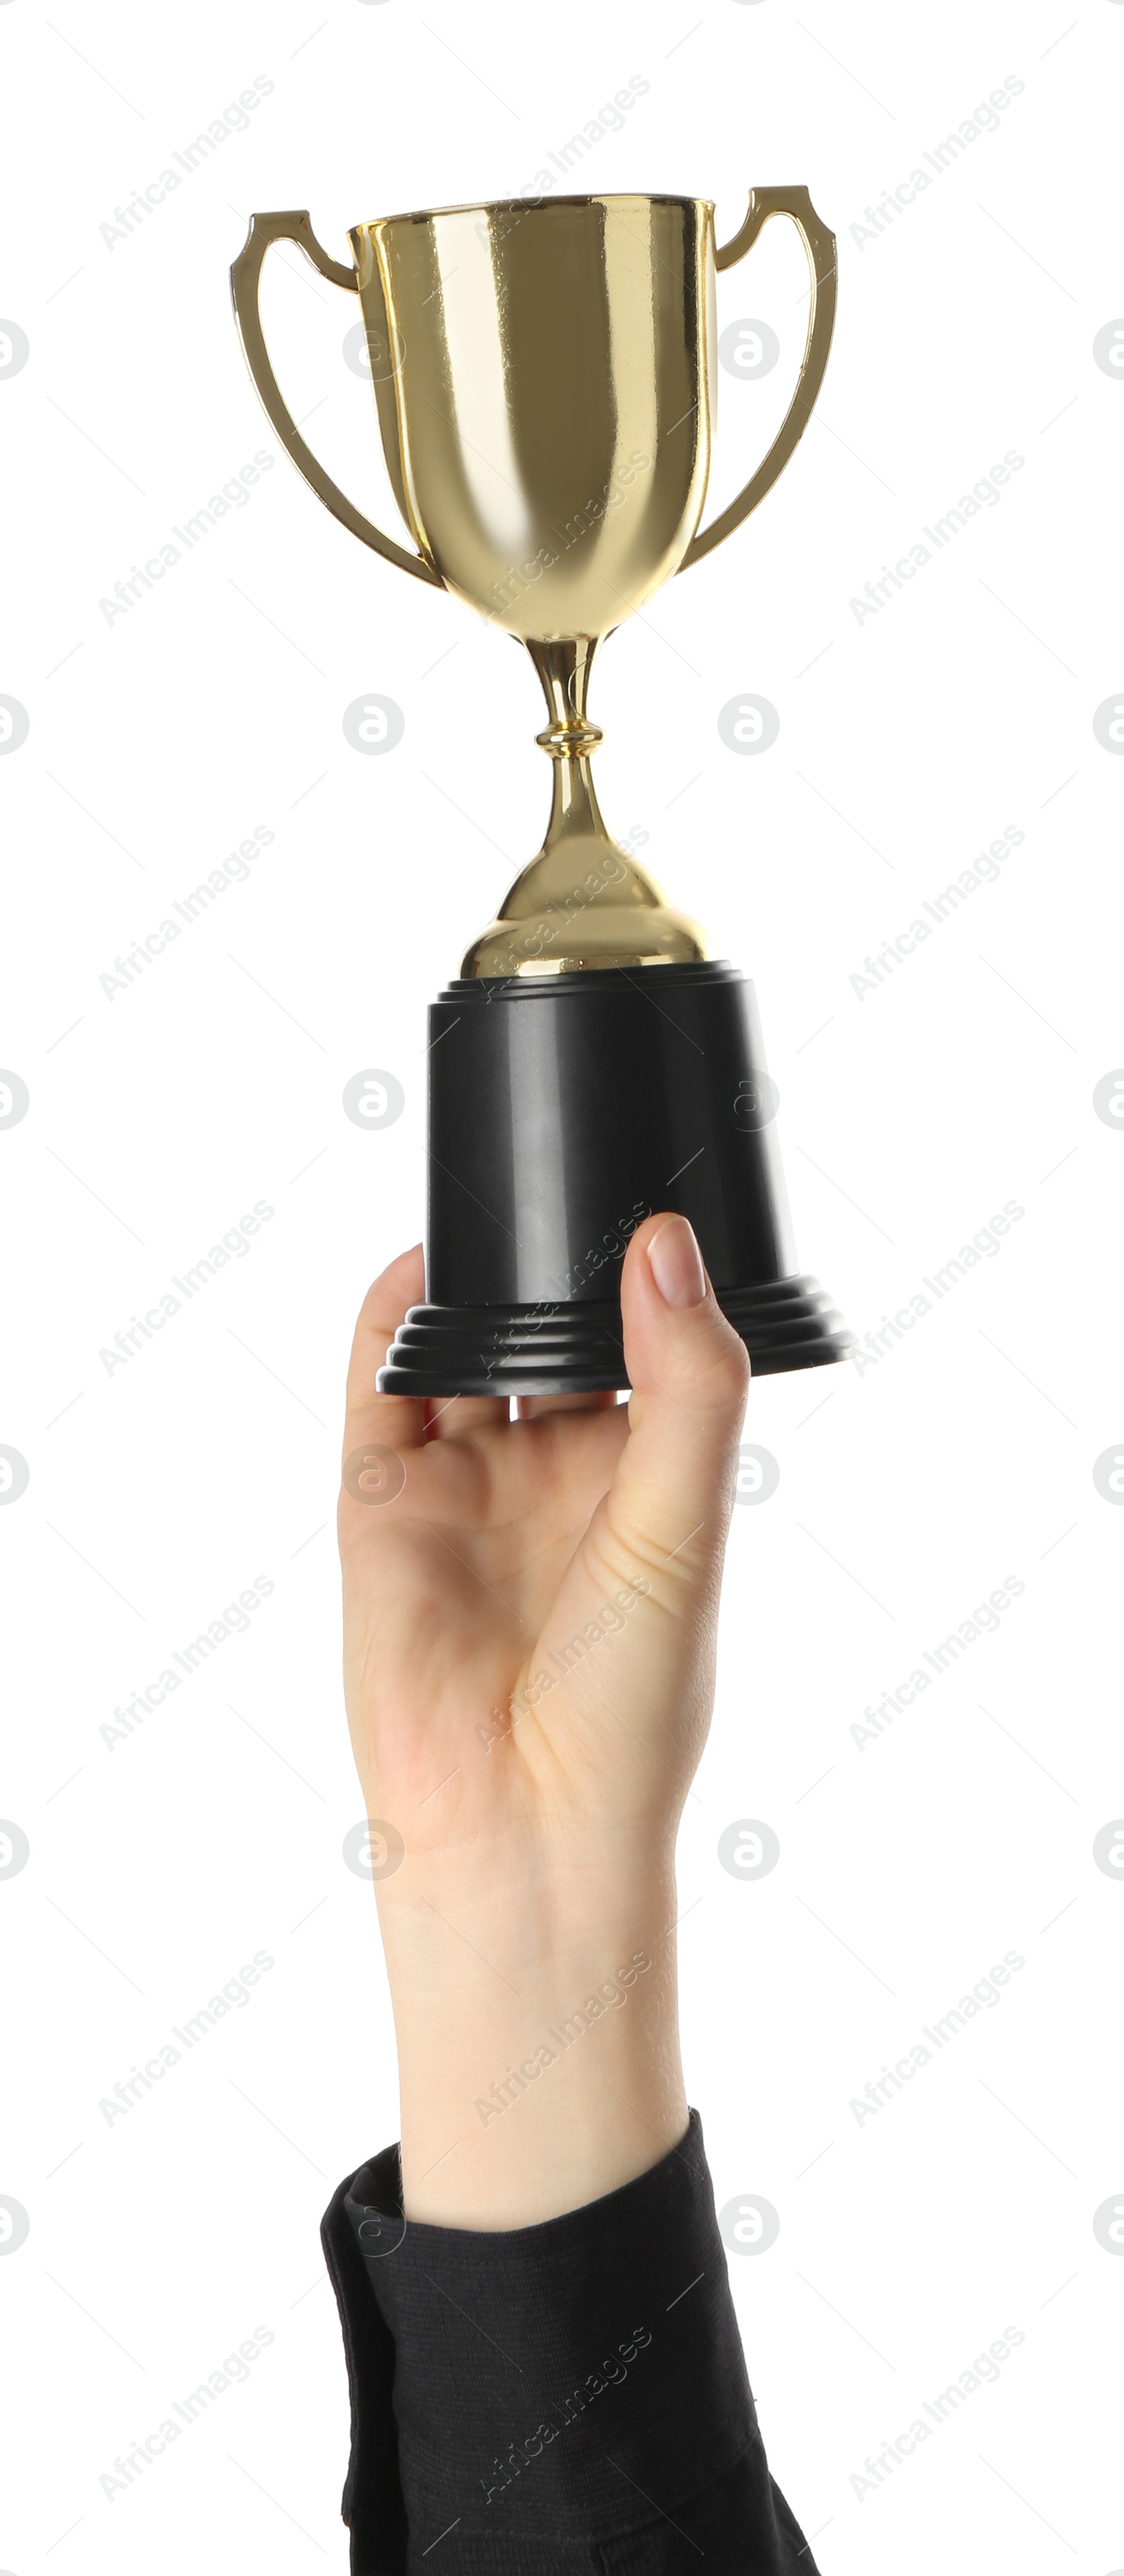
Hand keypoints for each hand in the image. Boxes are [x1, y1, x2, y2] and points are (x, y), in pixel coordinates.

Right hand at [338, 1215, 748, 2224]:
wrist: (521, 1826)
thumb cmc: (629, 1709)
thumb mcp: (684, 1529)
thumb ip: (685, 1388)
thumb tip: (666, 1251)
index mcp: (648, 1481)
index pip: (650, 1346)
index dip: (650, 1275)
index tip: (660, 1197)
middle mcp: (556, 1475)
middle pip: (549, 1332)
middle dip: (554, 1266)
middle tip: (573, 1180)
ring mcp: (467, 1487)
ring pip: (462, 1349)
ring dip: (475, 1282)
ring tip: (500, 1207)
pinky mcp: (383, 1505)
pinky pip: (381, 1392)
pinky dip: (392, 1323)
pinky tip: (418, 1267)